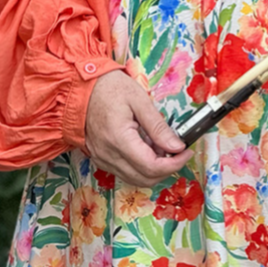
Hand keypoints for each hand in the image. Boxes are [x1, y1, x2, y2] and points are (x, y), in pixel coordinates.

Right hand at [83, 70, 194, 187]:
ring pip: (135, 178)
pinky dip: (140, 166)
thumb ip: (159, 126)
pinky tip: (147, 148)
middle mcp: (107, 154)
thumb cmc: (109, 88)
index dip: (174, 163)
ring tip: (161, 146)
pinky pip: (124, 172)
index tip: (186, 152)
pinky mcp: (100, 158)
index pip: (151, 167)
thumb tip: (177, 146)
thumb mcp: (139, 100)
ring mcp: (102, 158)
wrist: (81, 88)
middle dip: (167, 168)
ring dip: (153, 169)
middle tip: (178, 150)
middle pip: (144, 178)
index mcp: (118, 139)